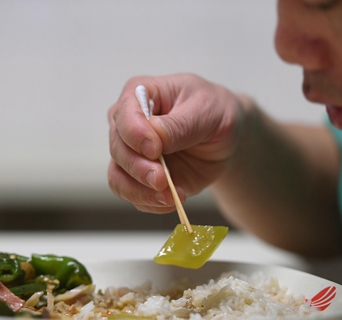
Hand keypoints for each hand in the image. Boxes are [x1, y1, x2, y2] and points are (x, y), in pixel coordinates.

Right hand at [108, 74, 243, 213]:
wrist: (223, 138)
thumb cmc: (213, 112)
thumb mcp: (207, 111)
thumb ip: (181, 124)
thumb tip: (156, 134)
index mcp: (140, 94)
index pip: (124, 115)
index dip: (135, 134)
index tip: (155, 150)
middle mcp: (127, 124)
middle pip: (118, 149)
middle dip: (139, 169)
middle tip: (162, 181)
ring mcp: (131, 153)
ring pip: (118, 177)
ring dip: (141, 191)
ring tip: (170, 197)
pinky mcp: (139, 178)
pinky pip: (133, 196)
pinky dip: (150, 202)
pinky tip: (172, 200)